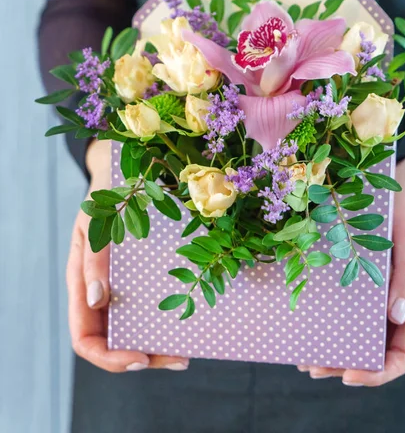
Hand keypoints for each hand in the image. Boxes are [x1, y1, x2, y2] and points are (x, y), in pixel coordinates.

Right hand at [66, 140, 188, 372]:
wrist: (124, 176)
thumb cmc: (106, 198)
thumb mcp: (95, 222)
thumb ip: (93, 258)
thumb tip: (97, 299)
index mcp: (82, 285)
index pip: (85, 337)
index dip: (108, 356)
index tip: (139, 358)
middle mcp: (103, 293)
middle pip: (116, 342)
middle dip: (145, 358)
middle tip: (180, 359)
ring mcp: (125, 288)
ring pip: (138, 331)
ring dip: (162, 346)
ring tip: (189, 351)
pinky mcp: (145, 279)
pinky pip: (155, 308)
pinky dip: (170, 321)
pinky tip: (190, 321)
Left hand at [299, 155, 404, 384]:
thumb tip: (397, 315)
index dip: (380, 371)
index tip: (349, 375)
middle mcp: (402, 301)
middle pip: (378, 349)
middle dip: (347, 364)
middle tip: (312, 366)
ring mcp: (386, 290)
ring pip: (364, 332)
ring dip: (337, 347)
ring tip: (306, 355)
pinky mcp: (370, 276)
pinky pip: (354, 307)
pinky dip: (335, 319)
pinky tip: (313, 321)